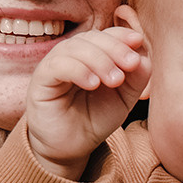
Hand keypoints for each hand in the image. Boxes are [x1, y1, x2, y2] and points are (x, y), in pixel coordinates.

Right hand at [26, 24, 147, 178]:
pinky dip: (78, 70)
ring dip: (99, 60)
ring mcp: (54, 65)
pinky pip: (57, 65)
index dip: (121, 35)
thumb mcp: (124, 98)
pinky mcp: (41, 79)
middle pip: (91, 38)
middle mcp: (71, 56)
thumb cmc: (94, 119)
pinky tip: (93, 84)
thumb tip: (142, 54)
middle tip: (131, 64)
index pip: (105, 35)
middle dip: (114, 48)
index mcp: (91, 55)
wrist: (71, 148)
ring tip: (115, 80)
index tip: (138, 41)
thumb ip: (136, 77)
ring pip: (74, 48)